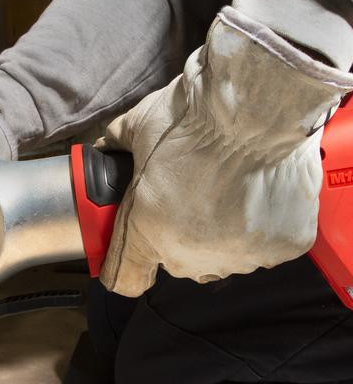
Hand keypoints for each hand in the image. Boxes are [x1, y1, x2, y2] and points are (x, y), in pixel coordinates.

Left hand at [96, 6, 352, 296]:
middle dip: (178, 236)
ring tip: (228, 190)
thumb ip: (113, 146)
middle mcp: (191, 253)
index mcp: (146, 230)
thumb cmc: (191, 115)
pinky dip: (263, 225)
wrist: (256, 103)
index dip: (127, 262)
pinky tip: (259, 193)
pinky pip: (265, 247)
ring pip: (222, 257)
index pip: (124, 279)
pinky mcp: (282, 246)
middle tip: (190, 196)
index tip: (135, 244)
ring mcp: (240, 254)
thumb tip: (102, 149)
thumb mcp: (136, 126)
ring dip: (221, 234)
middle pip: (178, 264)